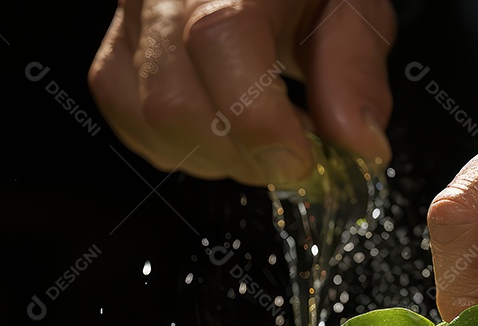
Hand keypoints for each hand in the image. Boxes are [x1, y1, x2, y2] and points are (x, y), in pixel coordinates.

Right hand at [88, 0, 395, 185]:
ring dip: (213, 157)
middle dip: (242, 154)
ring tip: (260, 142)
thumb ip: (355, 69)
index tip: (303, 159)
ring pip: (145, 116)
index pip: (220, 39)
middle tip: (290, 154)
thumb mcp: (353, 6)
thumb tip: (359, 146)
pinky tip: (222, 136)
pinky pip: (127, 115)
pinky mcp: (118, 46)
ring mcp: (133, 14)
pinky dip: (179, 146)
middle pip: (172, 97)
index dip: (261, 121)